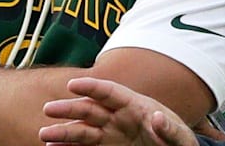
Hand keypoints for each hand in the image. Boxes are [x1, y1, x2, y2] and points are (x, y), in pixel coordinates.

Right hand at [40, 77, 199, 145]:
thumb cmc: (178, 140)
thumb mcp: (179, 135)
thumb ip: (169, 128)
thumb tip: (158, 117)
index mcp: (135, 105)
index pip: (110, 92)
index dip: (91, 87)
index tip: (72, 85)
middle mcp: (118, 117)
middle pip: (90, 109)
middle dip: (70, 109)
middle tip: (49, 109)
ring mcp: (110, 134)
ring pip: (82, 130)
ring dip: (63, 132)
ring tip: (45, 135)